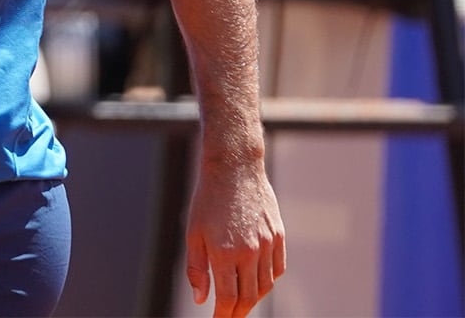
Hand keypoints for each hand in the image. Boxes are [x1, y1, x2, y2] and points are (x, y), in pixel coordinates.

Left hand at [186, 157, 285, 316]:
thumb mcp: (193, 233)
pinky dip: (268, 281)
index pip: (228, 298)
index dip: (223, 315)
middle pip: (249, 297)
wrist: (234, 168)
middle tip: (229, 317)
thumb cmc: (208, 200)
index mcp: (225, 252)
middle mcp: (250, 252)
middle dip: (238, 312)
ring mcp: (267, 244)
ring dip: (254, 298)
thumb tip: (200, 299)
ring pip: (266, 285)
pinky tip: (257, 282)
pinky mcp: (279, 236)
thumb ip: (197, 269)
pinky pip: (278, 269)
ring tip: (241, 302)